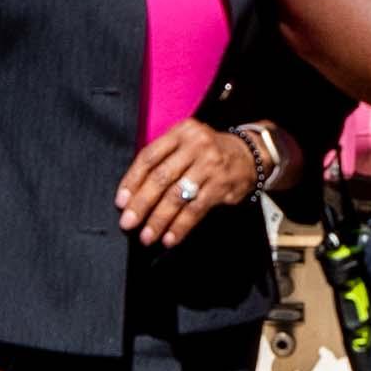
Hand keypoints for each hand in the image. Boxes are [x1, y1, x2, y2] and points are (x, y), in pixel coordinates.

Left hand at [114, 118, 273, 246]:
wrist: (250, 154)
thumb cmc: (207, 152)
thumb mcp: (186, 143)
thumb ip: (163, 159)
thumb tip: (133, 194)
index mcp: (180, 133)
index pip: (149, 157)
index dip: (132, 181)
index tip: (121, 202)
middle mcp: (195, 145)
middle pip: (161, 177)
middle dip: (141, 204)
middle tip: (128, 223)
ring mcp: (210, 165)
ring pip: (177, 196)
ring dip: (159, 219)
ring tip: (147, 235)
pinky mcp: (221, 185)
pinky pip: (196, 209)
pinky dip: (180, 226)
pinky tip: (170, 238)